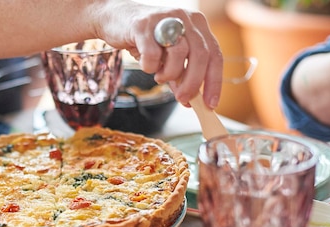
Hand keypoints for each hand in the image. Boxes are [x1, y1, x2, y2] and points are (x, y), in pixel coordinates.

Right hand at [94, 3, 222, 108]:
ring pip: (179, 54)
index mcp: (197, 25)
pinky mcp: (144, 25)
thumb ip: (180, 74)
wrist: (115, 19)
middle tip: (183, 99)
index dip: (214, 82)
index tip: (210, 104)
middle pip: (200, 55)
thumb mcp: (168, 56)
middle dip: (193, 83)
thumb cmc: (144, 39)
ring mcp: (165, 20)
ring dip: (169, 74)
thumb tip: (190, 99)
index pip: (214, 55)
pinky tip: (145, 65)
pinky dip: (149, 67)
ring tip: (159, 76)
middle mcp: (185, 19)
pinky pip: (152, 55)